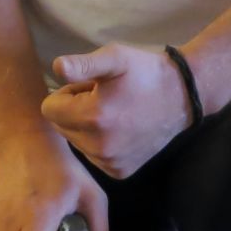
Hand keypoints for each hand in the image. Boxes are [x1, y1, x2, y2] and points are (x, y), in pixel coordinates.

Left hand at [42, 43, 190, 179]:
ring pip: (76, 143)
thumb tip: (56, 67)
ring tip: (114, 112)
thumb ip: (83, 64)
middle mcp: (98, 146)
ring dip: (87, 128)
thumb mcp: (115, 58)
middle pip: (60, 127)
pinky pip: (93, 156)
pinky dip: (100, 143)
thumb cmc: (145, 72)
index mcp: (92, 117)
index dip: (67, 93)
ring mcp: (109, 163)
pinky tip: (121, 129)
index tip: (90, 87)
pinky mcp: (119, 172)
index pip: (49, 108)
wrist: (181, 96)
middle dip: (75, 111)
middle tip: (103, 98)